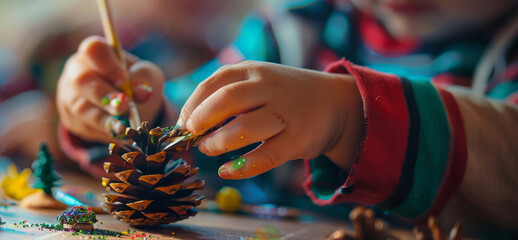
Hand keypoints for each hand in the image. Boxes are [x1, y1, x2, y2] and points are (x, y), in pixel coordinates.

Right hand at [57, 36, 164, 142]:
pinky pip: (83, 126)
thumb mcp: (146, 75)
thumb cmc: (134, 81)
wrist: (125, 106)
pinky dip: (103, 130)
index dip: (108, 65)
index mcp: (94, 53)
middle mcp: (76, 71)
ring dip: (104, 118)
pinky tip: (117, 132)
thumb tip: (142, 93)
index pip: (93, 50)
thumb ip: (145, 78)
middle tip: (125, 106)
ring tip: (123, 126)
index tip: (124, 80)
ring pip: (81, 107)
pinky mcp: (71, 119)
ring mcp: (69, 96)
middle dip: (104, 95)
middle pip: (81, 80)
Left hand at [179, 61, 362, 178]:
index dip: (193, 104)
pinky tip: (226, 171)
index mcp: (253, 71)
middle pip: (228, 99)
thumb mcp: (257, 83)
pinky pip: (266, 156)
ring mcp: (285, 113)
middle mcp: (269, 88)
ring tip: (207, 149)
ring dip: (219, 142)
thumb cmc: (282, 96)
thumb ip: (225, 97)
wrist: (334, 103)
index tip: (183, 123)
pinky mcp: (298, 140)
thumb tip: (186, 124)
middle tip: (192, 134)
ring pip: (245, 128)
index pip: (215, 82)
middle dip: (203, 118)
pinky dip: (242, 167)